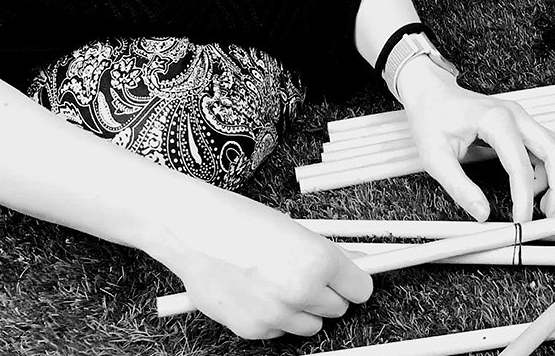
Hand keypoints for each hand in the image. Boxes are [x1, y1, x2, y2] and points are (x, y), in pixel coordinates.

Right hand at [145, 184, 371, 338]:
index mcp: (319, 260)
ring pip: (311, 326)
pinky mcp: (255, 330)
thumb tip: (358, 264)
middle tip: (305, 274)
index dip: (352, 281)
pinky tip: (257, 292)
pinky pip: (280, 332)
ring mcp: (278, 314)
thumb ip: (330, 254)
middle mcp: (302, 291)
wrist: (194, 232)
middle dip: (327, 294)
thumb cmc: (242, 222)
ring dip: (302, 309)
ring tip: (278, 282)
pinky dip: (274, 318)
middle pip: (339, 308)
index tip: (346, 278)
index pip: (361, 289)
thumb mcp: (295, 229)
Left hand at [397, 57, 554, 222]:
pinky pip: (545, 147)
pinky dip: (548, 169)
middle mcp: (514, 115)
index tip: (521, 220)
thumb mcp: (435, 157)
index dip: (524, 198)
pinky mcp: (520, 124)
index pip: (521, 166)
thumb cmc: (431, 117)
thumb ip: (459, 187)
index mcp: (494, 119)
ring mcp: (520, 118)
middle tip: (550, 215)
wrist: (430, 93)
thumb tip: (482, 213)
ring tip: (544, 206)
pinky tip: (535, 188)